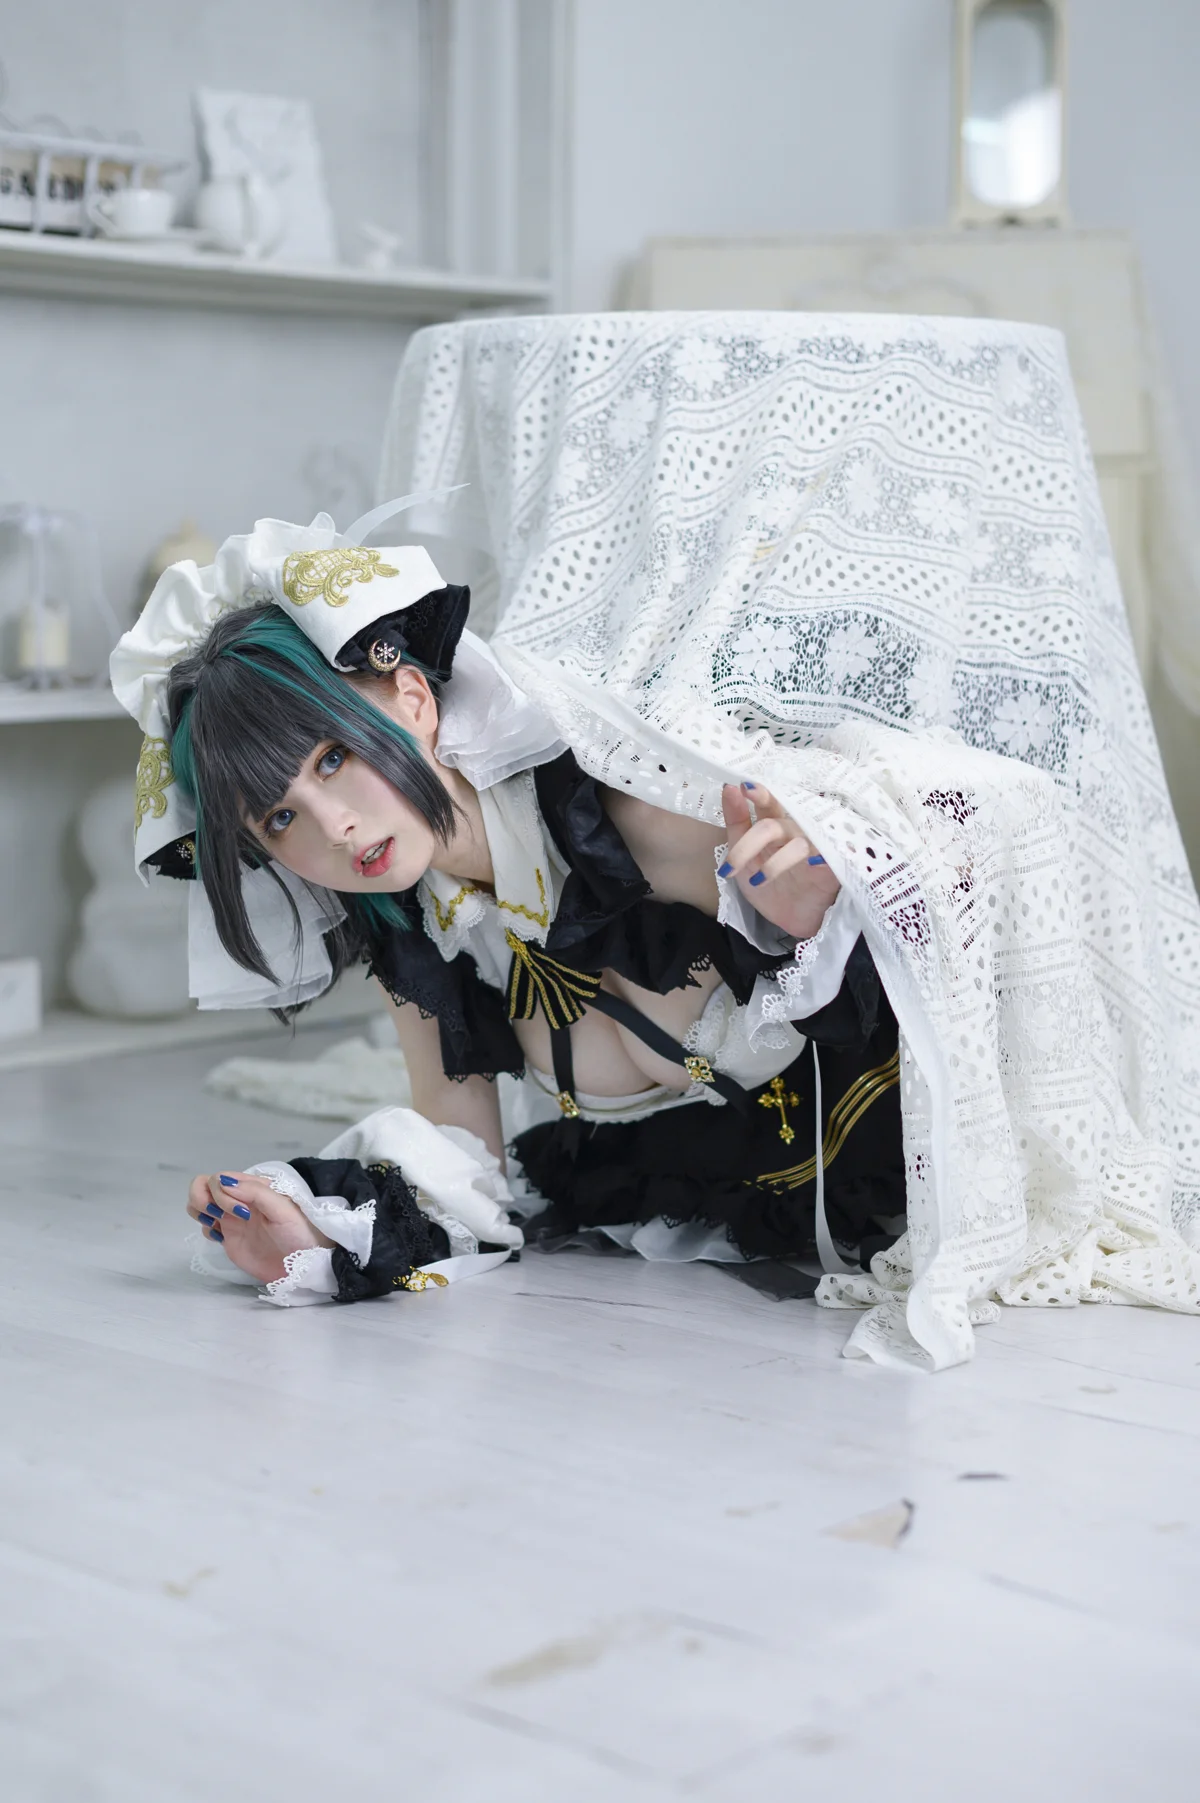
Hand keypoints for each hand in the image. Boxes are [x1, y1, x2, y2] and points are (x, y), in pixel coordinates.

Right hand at [187, 1172, 332, 1285]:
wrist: (303, 1265)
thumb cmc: (299, 1233)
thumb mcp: (283, 1209)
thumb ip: (256, 1193)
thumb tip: (224, 1182)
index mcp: (253, 1187)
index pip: (220, 1178)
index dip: (221, 1193)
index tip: (239, 1212)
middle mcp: (239, 1198)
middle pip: (203, 1185)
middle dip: (204, 1199)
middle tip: (220, 1218)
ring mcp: (231, 1217)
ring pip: (200, 1203)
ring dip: (199, 1210)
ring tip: (216, 1224)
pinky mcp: (228, 1237)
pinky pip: (205, 1226)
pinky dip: (205, 1229)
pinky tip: (221, 1238)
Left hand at [720, 781, 840, 940]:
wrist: (789, 919)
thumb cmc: (767, 883)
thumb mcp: (743, 855)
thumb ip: (736, 823)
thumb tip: (728, 788)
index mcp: (774, 824)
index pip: (768, 803)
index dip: (760, 794)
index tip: (744, 788)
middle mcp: (795, 832)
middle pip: (774, 825)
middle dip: (750, 842)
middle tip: (732, 865)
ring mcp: (814, 848)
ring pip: (797, 844)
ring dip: (775, 863)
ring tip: (756, 882)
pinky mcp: (832, 867)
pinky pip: (828, 857)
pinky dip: (819, 859)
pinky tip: (812, 865)